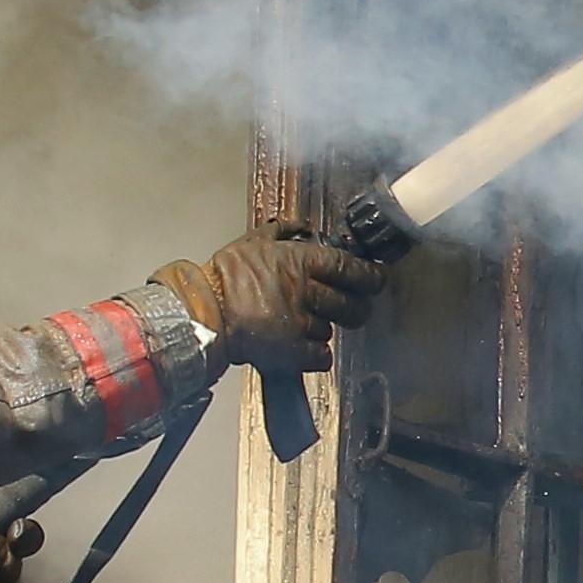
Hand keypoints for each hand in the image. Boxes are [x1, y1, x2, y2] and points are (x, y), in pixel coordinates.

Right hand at [156, 235, 385, 371]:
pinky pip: (321, 356)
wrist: (204, 314)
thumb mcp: (250, 242)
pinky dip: (315, 355)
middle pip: (350, 303)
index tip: (378, 279)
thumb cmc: (223, 279)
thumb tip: (299, 226)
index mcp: (297, 261)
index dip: (369, 275)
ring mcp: (300, 322)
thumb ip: (279, 232)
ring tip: (303, 326)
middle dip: (357, 308)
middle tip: (355, 310)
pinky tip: (301, 348)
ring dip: (322, 330)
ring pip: (330, 330)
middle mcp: (304, 290)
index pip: (348, 267)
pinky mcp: (293, 351)